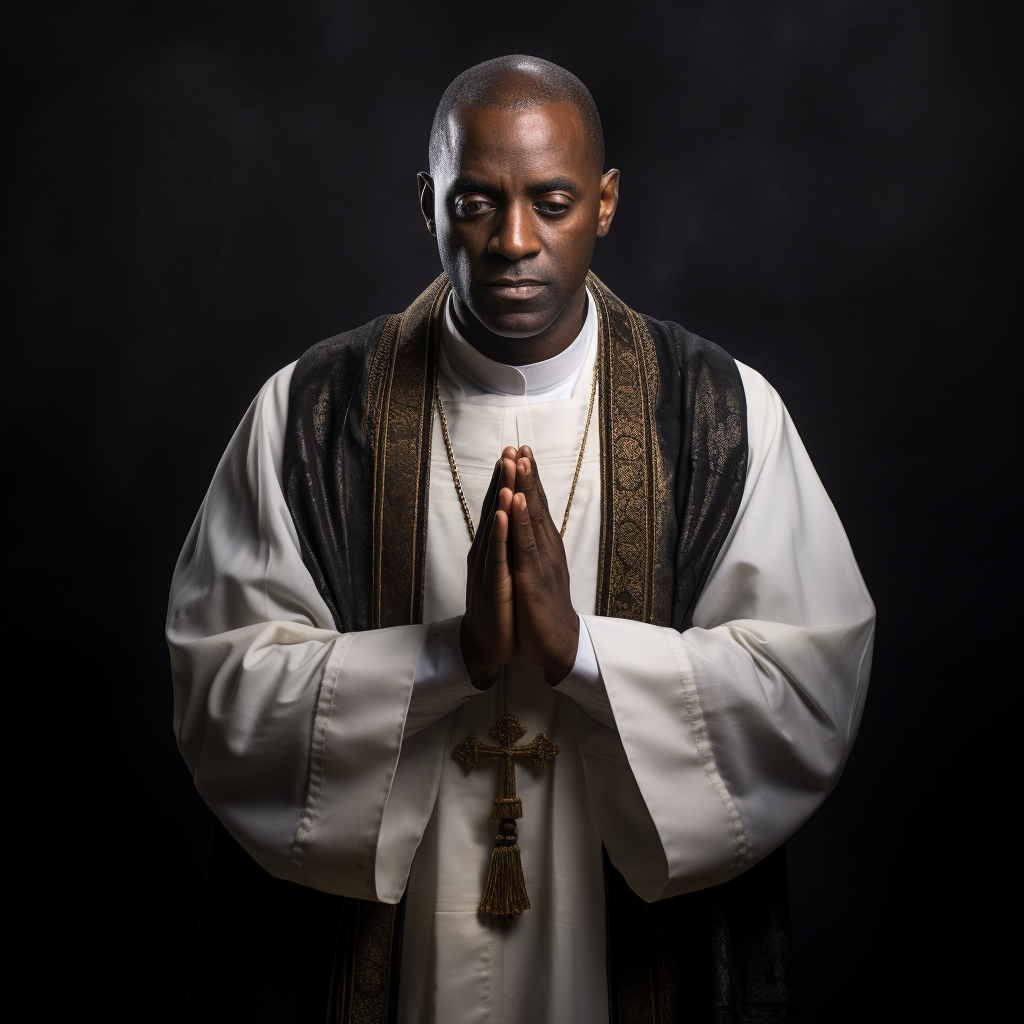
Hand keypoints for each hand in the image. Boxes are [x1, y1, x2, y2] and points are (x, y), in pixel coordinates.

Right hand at [460, 453, 517, 687]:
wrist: (488, 643)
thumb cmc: (500, 605)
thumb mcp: (505, 567)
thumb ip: (506, 542)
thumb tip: (511, 518)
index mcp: (495, 546)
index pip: (503, 506)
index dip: (509, 479)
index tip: (517, 450)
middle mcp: (488, 550)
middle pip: (498, 508)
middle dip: (505, 477)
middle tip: (511, 447)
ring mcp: (489, 566)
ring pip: (496, 526)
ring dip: (502, 496)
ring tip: (508, 469)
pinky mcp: (493, 584)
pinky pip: (497, 556)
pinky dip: (501, 534)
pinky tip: (505, 515)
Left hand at [510, 446, 579, 683]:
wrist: (556, 642)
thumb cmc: (544, 607)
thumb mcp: (537, 570)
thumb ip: (533, 547)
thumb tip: (528, 527)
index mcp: (544, 545)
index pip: (536, 505)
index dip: (530, 478)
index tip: (522, 451)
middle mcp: (546, 547)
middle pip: (537, 503)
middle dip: (528, 473)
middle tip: (521, 444)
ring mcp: (542, 560)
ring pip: (532, 517)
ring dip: (526, 487)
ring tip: (519, 460)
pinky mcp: (533, 577)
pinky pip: (525, 544)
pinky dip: (521, 520)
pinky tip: (517, 501)